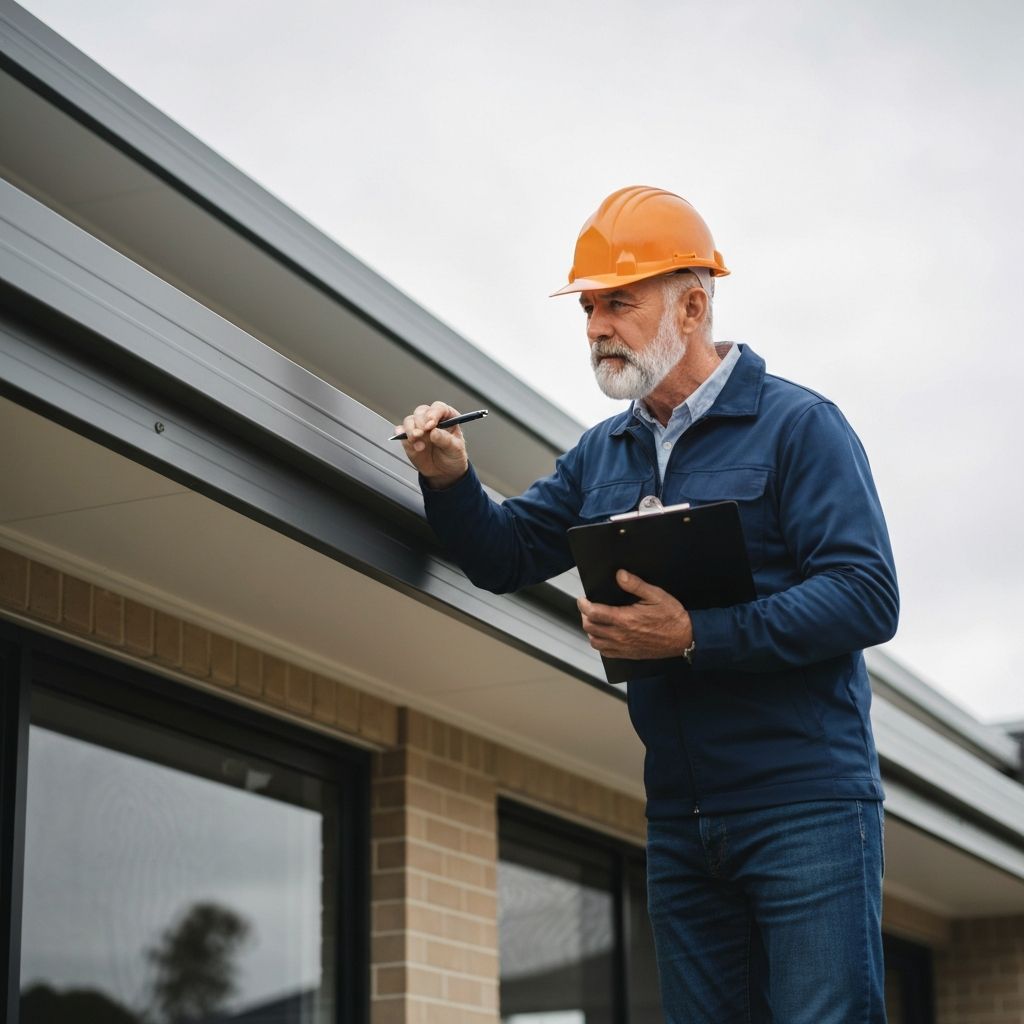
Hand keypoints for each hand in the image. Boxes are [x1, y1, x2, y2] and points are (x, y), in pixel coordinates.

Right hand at [396, 401, 469, 488]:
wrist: (444, 472)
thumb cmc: (453, 456)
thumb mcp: (455, 449)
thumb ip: (445, 440)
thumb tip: (434, 432)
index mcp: (447, 418)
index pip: (438, 408)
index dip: (433, 414)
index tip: (431, 424)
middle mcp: (431, 420)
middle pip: (421, 411)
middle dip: (420, 422)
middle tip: (422, 434)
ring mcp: (419, 428)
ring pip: (409, 420)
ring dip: (410, 430)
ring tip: (417, 442)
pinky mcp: (408, 438)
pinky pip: (400, 431)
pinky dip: (401, 435)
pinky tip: (410, 443)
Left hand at [578, 570, 692, 659]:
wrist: (684, 638)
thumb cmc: (671, 616)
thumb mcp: (656, 595)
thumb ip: (636, 585)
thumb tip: (619, 575)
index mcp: (625, 619)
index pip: (594, 613)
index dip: (583, 605)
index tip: (582, 599)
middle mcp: (620, 635)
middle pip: (590, 628)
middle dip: (585, 616)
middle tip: (588, 607)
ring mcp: (623, 647)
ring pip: (595, 642)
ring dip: (591, 630)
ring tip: (595, 620)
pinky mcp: (628, 654)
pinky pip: (605, 652)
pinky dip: (600, 643)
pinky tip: (605, 635)